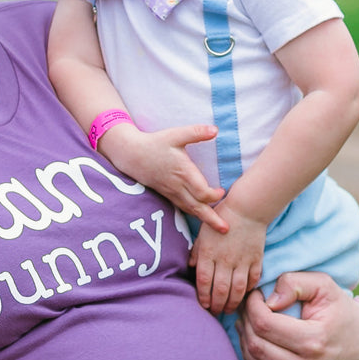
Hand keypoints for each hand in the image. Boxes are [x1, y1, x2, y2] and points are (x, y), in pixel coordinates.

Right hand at [101, 123, 228, 232]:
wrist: (132, 155)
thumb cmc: (155, 143)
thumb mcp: (176, 134)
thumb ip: (196, 132)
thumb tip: (215, 129)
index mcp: (183, 173)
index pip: (201, 192)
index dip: (214, 195)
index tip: (222, 191)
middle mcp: (178, 186)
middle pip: (197, 207)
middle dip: (212, 219)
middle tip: (226, 230)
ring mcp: (172, 192)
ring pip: (190, 210)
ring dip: (204, 219)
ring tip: (218, 229)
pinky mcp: (167, 194)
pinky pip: (182, 208)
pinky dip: (193, 214)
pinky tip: (201, 217)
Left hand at [190, 209, 265, 314]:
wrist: (247, 208)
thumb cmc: (221, 218)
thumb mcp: (203, 233)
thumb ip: (196, 251)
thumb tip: (190, 267)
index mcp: (208, 253)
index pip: (204, 281)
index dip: (203, 297)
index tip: (204, 306)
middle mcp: (224, 259)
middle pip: (220, 290)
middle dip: (217, 305)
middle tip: (215, 313)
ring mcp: (242, 261)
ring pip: (237, 289)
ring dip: (232, 303)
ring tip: (228, 309)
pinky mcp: (256, 259)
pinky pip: (252, 279)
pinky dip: (248, 290)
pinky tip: (244, 295)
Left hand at [237, 272, 358, 359]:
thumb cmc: (341, 311)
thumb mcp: (324, 286)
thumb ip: (295, 283)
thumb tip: (269, 300)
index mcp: (315, 341)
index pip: (264, 324)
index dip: (251, 306)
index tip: (254, 297)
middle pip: (257, 347)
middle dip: (245, 324)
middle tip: (248, 312)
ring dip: (246, 347)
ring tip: (248, 330)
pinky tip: (257, 353)